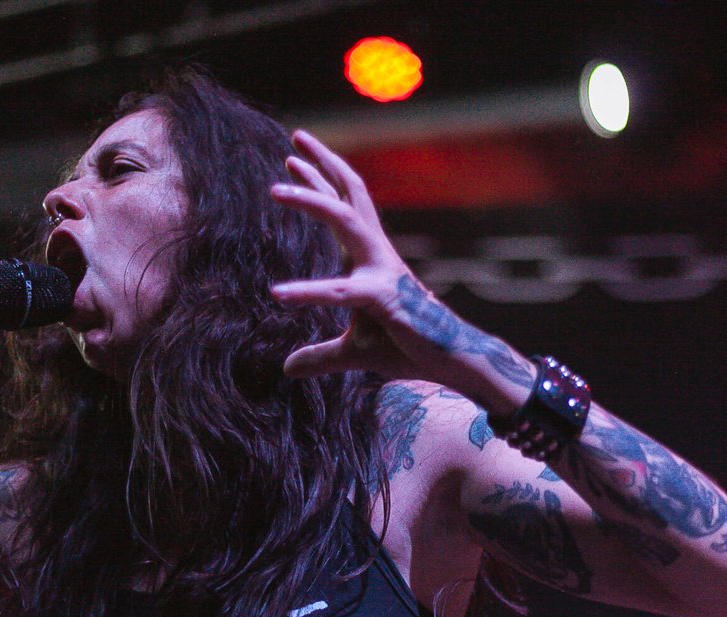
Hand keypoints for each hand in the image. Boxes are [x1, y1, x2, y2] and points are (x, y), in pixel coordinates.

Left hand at [269, 131, 476, 384]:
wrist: (450, 361)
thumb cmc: (408, 348)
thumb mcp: (353, 352)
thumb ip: (320, 356)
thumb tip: (288, 368)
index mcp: (370, 257)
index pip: (345, 205)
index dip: (322, 179)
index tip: (295, 156)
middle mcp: (377, 254)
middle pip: (348, 195)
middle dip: (323, 164)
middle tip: (296, 139)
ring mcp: (381, 271)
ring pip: (345, 221)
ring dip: (311, 201)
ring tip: (275, 190)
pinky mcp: (383, 298)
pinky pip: (341, 291)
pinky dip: (309, 291)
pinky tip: (279, 294)